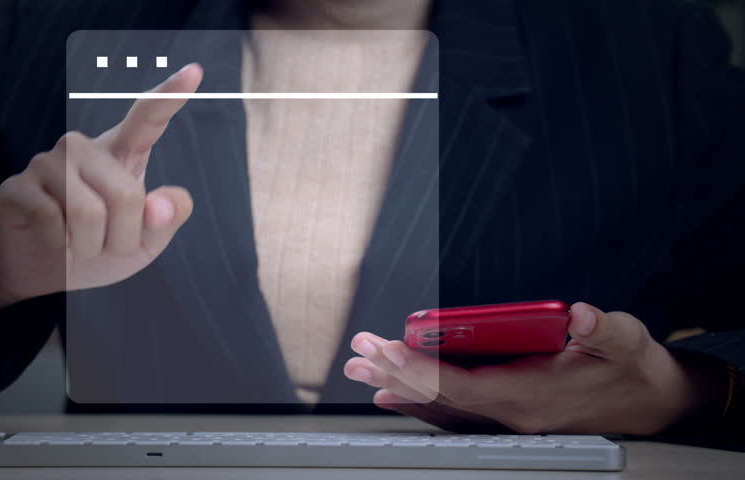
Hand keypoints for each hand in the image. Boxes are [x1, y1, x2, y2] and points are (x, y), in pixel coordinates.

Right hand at [0, 63, 202, 299]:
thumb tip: (159, 205)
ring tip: (80, 245)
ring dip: (91, 246)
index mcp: (122, 153)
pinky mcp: (16, 186)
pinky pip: (52, 222)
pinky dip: (60, 246)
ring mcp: (47, 162)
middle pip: (127, 196)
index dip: (169, 96)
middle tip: (106, 246)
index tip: (195, 71)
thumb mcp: (148, 241)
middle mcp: (84, 147)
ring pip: (89, 214)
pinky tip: (53, 241)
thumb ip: (167, 219)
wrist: (48, 275)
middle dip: (124, 238)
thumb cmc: (103, 249)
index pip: (148, 119)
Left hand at [345, 302, 722, 434]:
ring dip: (399, 386)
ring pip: (442, 406)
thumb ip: (602, 328)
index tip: (388, 349)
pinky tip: (393, 393)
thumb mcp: (626, 341)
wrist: (648, 403)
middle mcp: (511, 414)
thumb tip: (581, 315)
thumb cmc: (631, 368)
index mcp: (532, 397)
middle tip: (358, 351)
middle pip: (441, 397)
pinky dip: (420, 400)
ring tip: (361, 368)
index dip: (422, 371)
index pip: (463, 387)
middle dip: (396, 373)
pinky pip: (453, 411)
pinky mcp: (506, 413)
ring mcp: (506, 418)